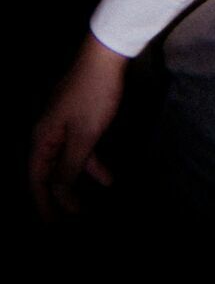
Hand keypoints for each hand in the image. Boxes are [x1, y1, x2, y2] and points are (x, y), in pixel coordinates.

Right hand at [29, 34, 127, 221]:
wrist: (106, 55)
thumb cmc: (93, 95)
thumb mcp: (83, 136)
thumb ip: (69, 167)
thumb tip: (59, 195)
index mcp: (42, 138)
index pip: (37, 179)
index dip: (43, 204)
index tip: (52, 227)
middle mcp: (47, 133)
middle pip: (48, 173)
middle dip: (58, 199)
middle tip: (68, 222)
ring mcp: (63, 124)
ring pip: (66, 162)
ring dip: (77, 183)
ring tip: (88, 207)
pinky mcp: (79, 118)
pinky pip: (80, 148)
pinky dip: (90, 164)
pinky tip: (107, 178)